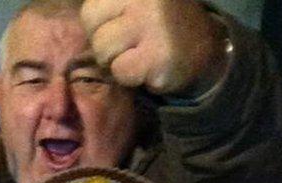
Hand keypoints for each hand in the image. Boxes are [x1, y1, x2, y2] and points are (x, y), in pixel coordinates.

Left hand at [80, 0, 227, 95]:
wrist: (202, 50)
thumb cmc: (156, 27)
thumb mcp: (132, 4)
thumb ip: (108, 8)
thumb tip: (79, 25)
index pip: (90, 9)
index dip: (99, 26)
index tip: (120, 30)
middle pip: (92, 26)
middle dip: (104, 43)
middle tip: (129, 46)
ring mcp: (153, 22)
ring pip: (103, 50)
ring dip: (116, 61)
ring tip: (138, 56)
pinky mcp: (158, 54)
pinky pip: (120, 70)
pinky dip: (130, 77)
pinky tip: (148, 68)